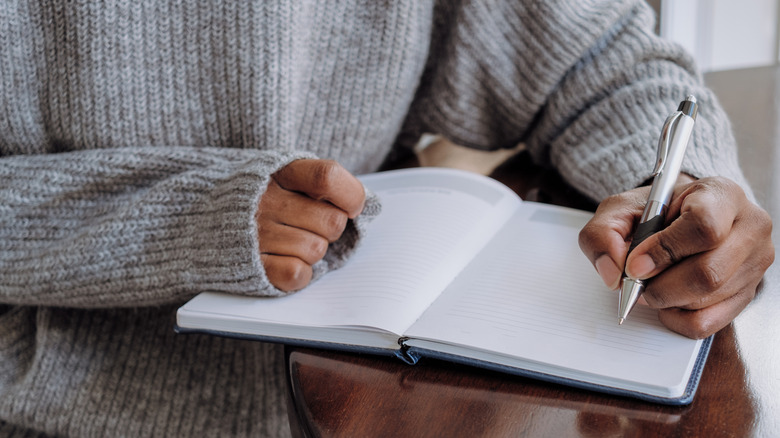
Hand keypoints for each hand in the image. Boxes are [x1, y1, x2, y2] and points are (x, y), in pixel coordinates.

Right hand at [257, 159, 365, 291]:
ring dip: (312, 251)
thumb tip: (370, 205)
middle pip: (332, 222)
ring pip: (317, 250)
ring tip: (290, 241)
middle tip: (308, 225)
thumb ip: (328, 184)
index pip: (328, 177)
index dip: (350, 196)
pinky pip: (298, 273)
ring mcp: (256, 233)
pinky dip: (299, 272)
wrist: (202, 216)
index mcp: (281, 171)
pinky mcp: (251, 264)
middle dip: (329, 228)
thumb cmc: (263, 197)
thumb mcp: (289, 176)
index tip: (350, 207)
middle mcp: (266, 200)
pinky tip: (284, 259)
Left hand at [579, 175, 773, 337]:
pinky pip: (709, 323)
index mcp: (721, 194)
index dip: (664, 250)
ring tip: (651, 283)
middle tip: (637, 282)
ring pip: (708, 299)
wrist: (678, 218)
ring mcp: (754, 263)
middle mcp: (748, 227)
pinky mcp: (747, 293)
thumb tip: (612, 274)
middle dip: (661, 285)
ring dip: (667, 300)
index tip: (636, 263)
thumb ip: (604, 234)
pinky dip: (677, 319)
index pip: (703, 227)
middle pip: (708, 272)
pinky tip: (666, 301)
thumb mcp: (620, 209)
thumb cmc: (654, 212)